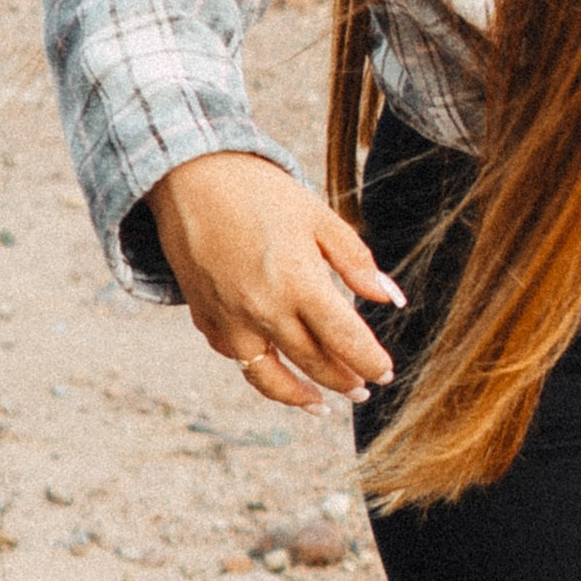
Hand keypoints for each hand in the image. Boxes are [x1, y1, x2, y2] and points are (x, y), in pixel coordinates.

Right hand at [146, 151, 403, 410]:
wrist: (189, 176)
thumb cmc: (261, 192)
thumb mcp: (320, 217)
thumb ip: (357, 262)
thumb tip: (392, 299)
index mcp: (300, 282)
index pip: (346, 341)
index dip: (371, 363)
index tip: (386, 373)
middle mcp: (264, 308)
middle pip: (314, 363)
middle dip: (344, 382)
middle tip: (364, 391)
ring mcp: (230, 317)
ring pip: (268, 376)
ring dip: (298, 395)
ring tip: (321, 405)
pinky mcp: (204, 315)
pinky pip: (234, 355)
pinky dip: (257, 367)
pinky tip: (274, 368)